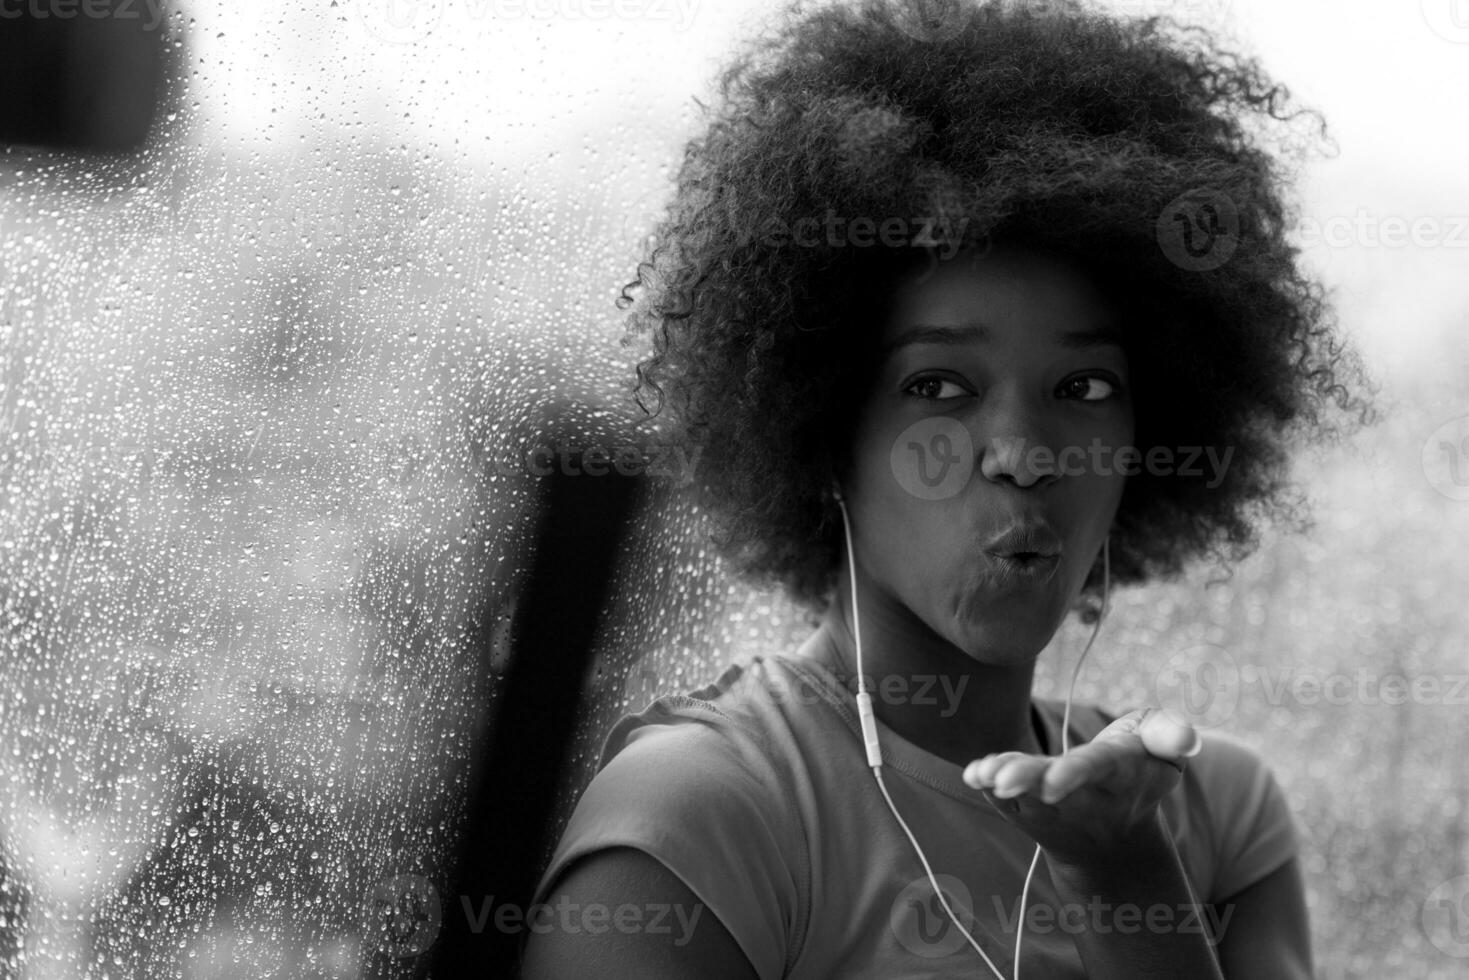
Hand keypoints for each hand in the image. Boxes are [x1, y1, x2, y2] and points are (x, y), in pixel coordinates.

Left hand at [961, 707, 1201, 870]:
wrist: (1116, 831)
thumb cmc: (1139, 767)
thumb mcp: (1162, 747)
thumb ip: (1168, 733)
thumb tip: (1185, 736)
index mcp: (1120, 774)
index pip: (1097, 770)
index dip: (1075, 773)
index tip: (1052, 782)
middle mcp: (1084, 796)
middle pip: (1055, 790)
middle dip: (1029, 782)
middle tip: (1002, 782)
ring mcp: (1052, 807)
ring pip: (1026, 798)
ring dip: (1003, 784)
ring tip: (983, 775)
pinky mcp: (1027, 809)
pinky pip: (1006, 800)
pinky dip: (988, 786)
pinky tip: (972, 774)